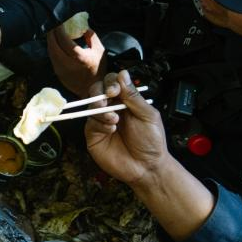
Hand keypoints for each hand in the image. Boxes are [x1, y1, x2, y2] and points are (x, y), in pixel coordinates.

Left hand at [47, 26, 105, 96]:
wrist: (93, 89)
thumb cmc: (98, 68)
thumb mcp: (99, 50)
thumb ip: (91, 36)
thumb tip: (81, 25)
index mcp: (80, 58)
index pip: (64, 40)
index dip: (60, 29)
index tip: (60, 21)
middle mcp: (67, 64)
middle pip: (53, 45)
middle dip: (51, 33)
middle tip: (53, 24)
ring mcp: (60, 69)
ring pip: (50, 51)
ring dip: (50, 40)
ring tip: (53, 31)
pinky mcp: (57, 73)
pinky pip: (51, 57)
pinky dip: (52, 48)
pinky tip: (54, 42)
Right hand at [84, 70, 169, 185]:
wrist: (146, 166)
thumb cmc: (151, 141)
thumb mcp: (147, 115)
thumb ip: (133, 96)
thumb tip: (123, 74)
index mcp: (126, 101)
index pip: (112, 83)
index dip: (111, 83)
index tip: (115, 90)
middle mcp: (111, 108)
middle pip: (96, 91)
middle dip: (100, 92)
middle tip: (108, 99)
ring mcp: (101, 121)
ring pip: (91, 105)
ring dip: (101, 109)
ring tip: (114, 120)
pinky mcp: (93, 135)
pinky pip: (90, 123)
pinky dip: (99, 123)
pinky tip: (111, 130)